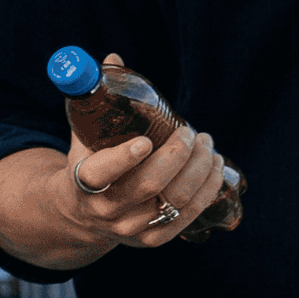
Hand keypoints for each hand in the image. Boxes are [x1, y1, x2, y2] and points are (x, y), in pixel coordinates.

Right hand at [65, 114, 224, 253]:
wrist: (83, 213)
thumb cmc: (88, 163)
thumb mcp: (83, 137)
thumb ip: (98, 102)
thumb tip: (115, 58)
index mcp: (83, 184)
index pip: (100, 174)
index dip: (124, 158)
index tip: (145, 141)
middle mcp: (108, 210)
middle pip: (149, 185)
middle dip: (177, 155)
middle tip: (191, 133)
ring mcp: (132, 228)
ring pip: (175, 199)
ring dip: (200, 169)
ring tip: (207, 145)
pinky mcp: (154, 238)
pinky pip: (188, 214)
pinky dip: (207, 188)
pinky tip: (215, 167)